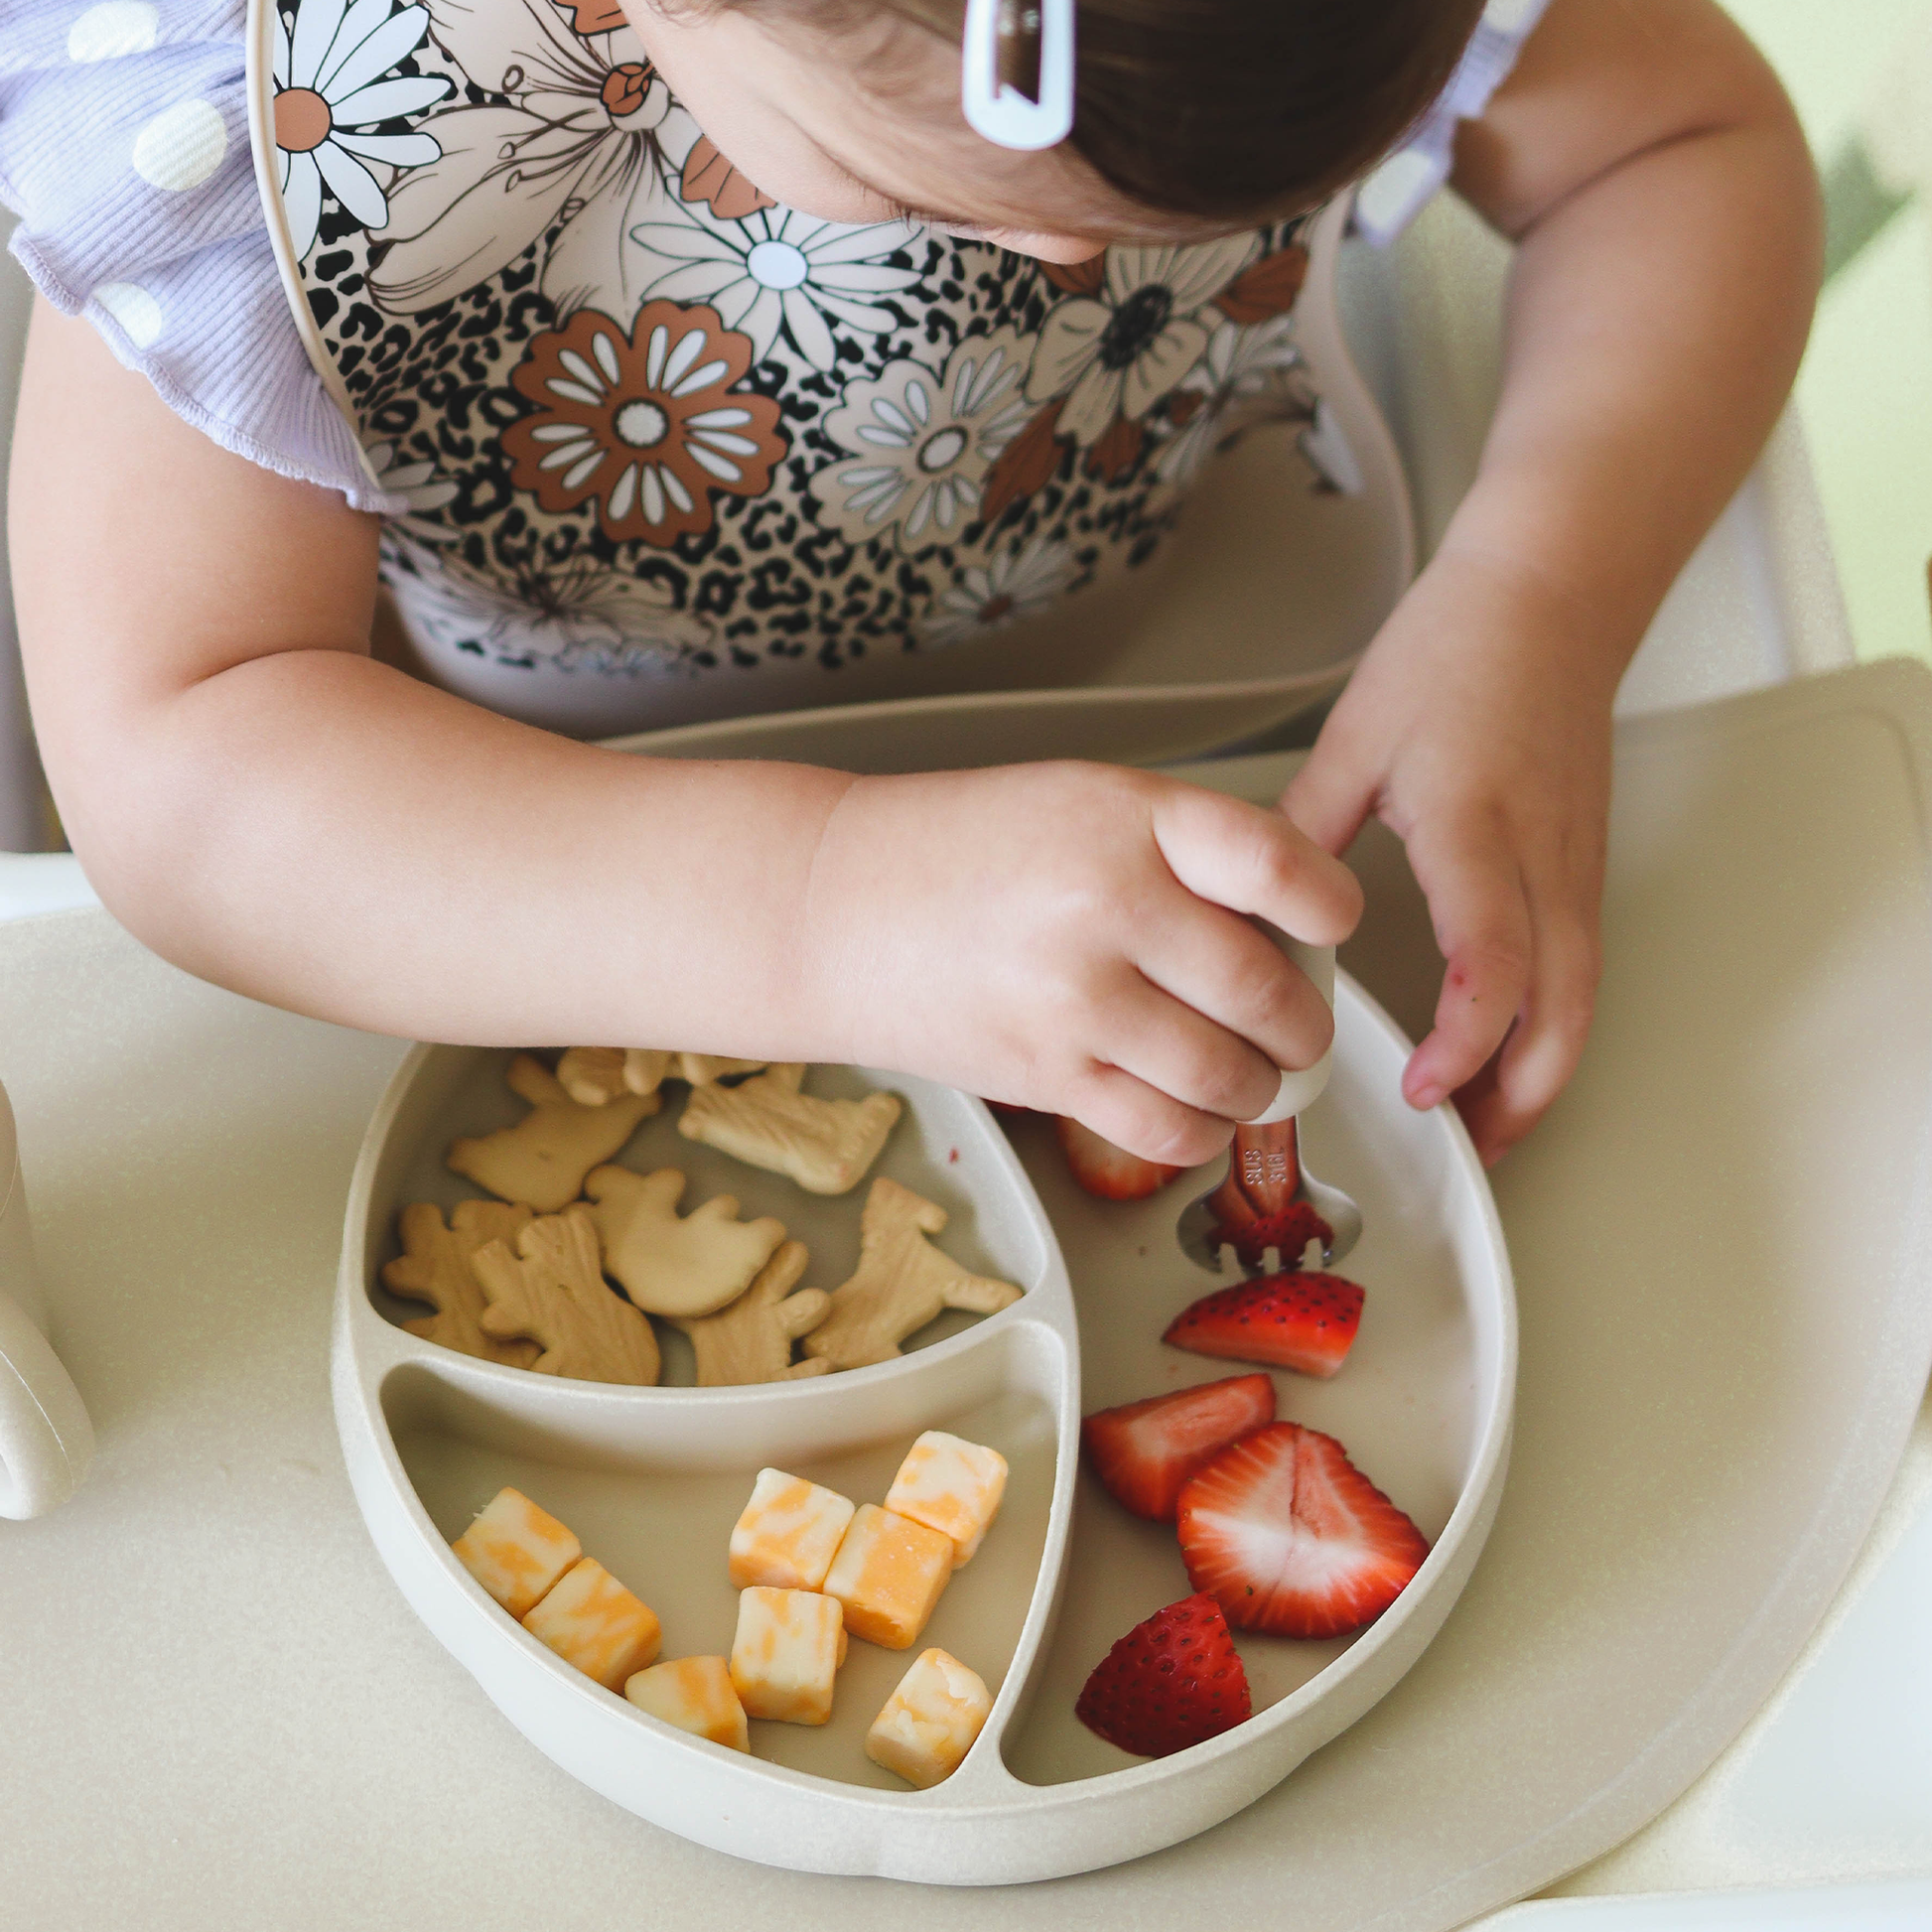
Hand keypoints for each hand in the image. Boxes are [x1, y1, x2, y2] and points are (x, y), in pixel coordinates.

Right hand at [797, 760, 1361, 1164]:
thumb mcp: (1086, 801)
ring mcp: (1075, 998)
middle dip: (1300, 1025)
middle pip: (1268, 992)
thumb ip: (1189, 848)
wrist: (836, 904)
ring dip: (1258, 1088)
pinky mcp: (1044, 1074)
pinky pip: (1166, 1131)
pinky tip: (1196, 1111)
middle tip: (1291, 1026)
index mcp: (1131, 820)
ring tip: (1246, 1073)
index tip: (1326, 927)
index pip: (1285, 869)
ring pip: (1228, 1075)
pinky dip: (1202, 1133)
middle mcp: (1108, 905)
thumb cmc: (965, 848)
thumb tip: (1296, 926)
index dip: (1331, 910)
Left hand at [1284, 550, 1617, 1164]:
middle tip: (1464, 1149)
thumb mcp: (1356, 740)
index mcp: (1476, 828)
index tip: (1428, 1088)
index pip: (1493, 960)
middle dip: (1520, 1094)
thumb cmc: (1461, 650)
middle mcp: (1541, 859)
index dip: (1466, 1040)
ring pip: (1582, 998)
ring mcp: (1575, 866)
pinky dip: (1555, 1027)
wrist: (1554, 594)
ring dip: (1542, 1074)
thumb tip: (1250, 906)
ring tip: (1489, 1127)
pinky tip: (1514, 1052)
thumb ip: (1300, 834)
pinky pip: (1582, 967)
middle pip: (1562, 1008)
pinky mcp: (1583, 864)